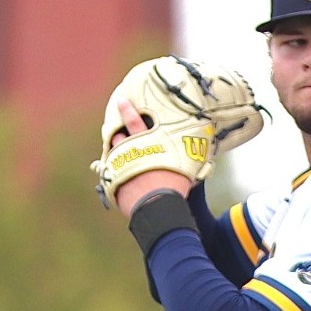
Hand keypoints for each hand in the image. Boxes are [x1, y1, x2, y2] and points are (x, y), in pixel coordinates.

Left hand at [110, 101, 192, 215]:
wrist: (156, 208)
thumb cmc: (174, 189)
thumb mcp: (186, 170)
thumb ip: (187, 159)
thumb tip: (199, 155)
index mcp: (148, 146)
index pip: (135, 122)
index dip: (128, 111)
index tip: (121, 101)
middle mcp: (130, 153)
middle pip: (120, 138)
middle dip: (117, 133)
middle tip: (114, 127)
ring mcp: (119, 167)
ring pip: (113, 154)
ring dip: (115, 151)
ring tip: (116, 152)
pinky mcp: (113, 183)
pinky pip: (111, 175)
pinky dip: (114, 174)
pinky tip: (117, 177)